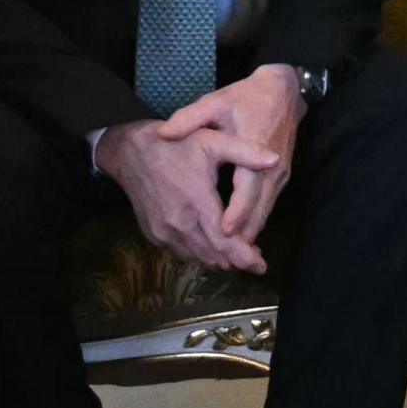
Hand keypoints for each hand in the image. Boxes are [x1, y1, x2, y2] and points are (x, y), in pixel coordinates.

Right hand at [98, 114, 282, 274]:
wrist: (132, 152)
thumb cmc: (177, 145)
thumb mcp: (212, 141)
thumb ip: (245, 151)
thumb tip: (275, 160)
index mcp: (197, 200)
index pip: (225, 240)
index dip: (245, 257)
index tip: (261, 266)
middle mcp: (179, 221)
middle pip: (214, 256)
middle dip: (236, 261)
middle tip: (254, 260)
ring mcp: (164, 231)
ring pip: (198, 258)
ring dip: (218, 260)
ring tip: (236, 254)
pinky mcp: (154, 235)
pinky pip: (182, 253)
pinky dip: (199, 254)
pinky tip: (211, 247)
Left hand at [165, 65, 305, 243]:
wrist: (283, 92)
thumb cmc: (246, 97)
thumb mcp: (215, 102)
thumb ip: (189, 118)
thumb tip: (163, 133)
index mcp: (256, 150)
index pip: (246, 191)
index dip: (235, 215)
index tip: (222, 234)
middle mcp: (272, 170)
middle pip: (258, 212)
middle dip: (242, 238)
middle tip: (222, 259)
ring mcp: (279, 176)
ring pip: (264, 214)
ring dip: (249, 236)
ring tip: (228, 258)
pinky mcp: (279, 178)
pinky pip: (265, 207)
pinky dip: (253, 224)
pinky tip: (237, 240)